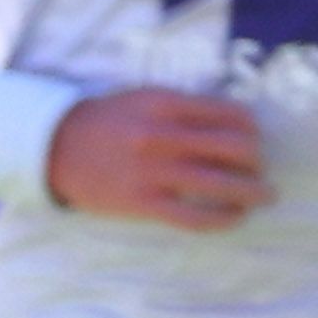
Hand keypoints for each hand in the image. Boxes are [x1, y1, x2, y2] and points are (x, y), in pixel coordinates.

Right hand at [44, 85, 273, 229]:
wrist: (53, 148)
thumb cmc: (106, 122)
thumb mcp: (145, 99)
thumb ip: (186, 109)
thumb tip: (234, 125)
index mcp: (168, 105)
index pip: (234, 116)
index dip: (254, 131)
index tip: (255, 141)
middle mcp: (164, 136)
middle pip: (237, 149)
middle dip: (259, 162)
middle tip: (261, 171)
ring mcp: (154, 172)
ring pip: (223, 185)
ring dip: (253, 193)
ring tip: (264, 197)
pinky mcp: (143, 203)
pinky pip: (195, 216)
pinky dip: (224, 219)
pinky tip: (234, 217)